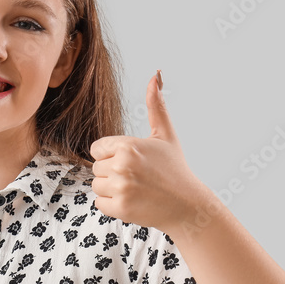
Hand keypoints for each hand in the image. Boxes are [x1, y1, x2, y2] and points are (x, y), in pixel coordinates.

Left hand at [90, 71, 208, 231]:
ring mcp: (121, 188)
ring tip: (135, 189)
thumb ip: (155, 106)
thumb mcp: (165, 135)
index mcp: (128, 145)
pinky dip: (113, 205)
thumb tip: (155, 75)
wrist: (187, 205)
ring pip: (96, 186)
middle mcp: (123, 165)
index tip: (131, 161)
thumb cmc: (174, 168)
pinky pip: (100, 204)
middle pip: (96, 167)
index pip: (97, 148)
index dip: (112, 155)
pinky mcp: (120, 208)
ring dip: (111, 189)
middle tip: (137, 177)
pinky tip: (133, 201)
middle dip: (112, 173)